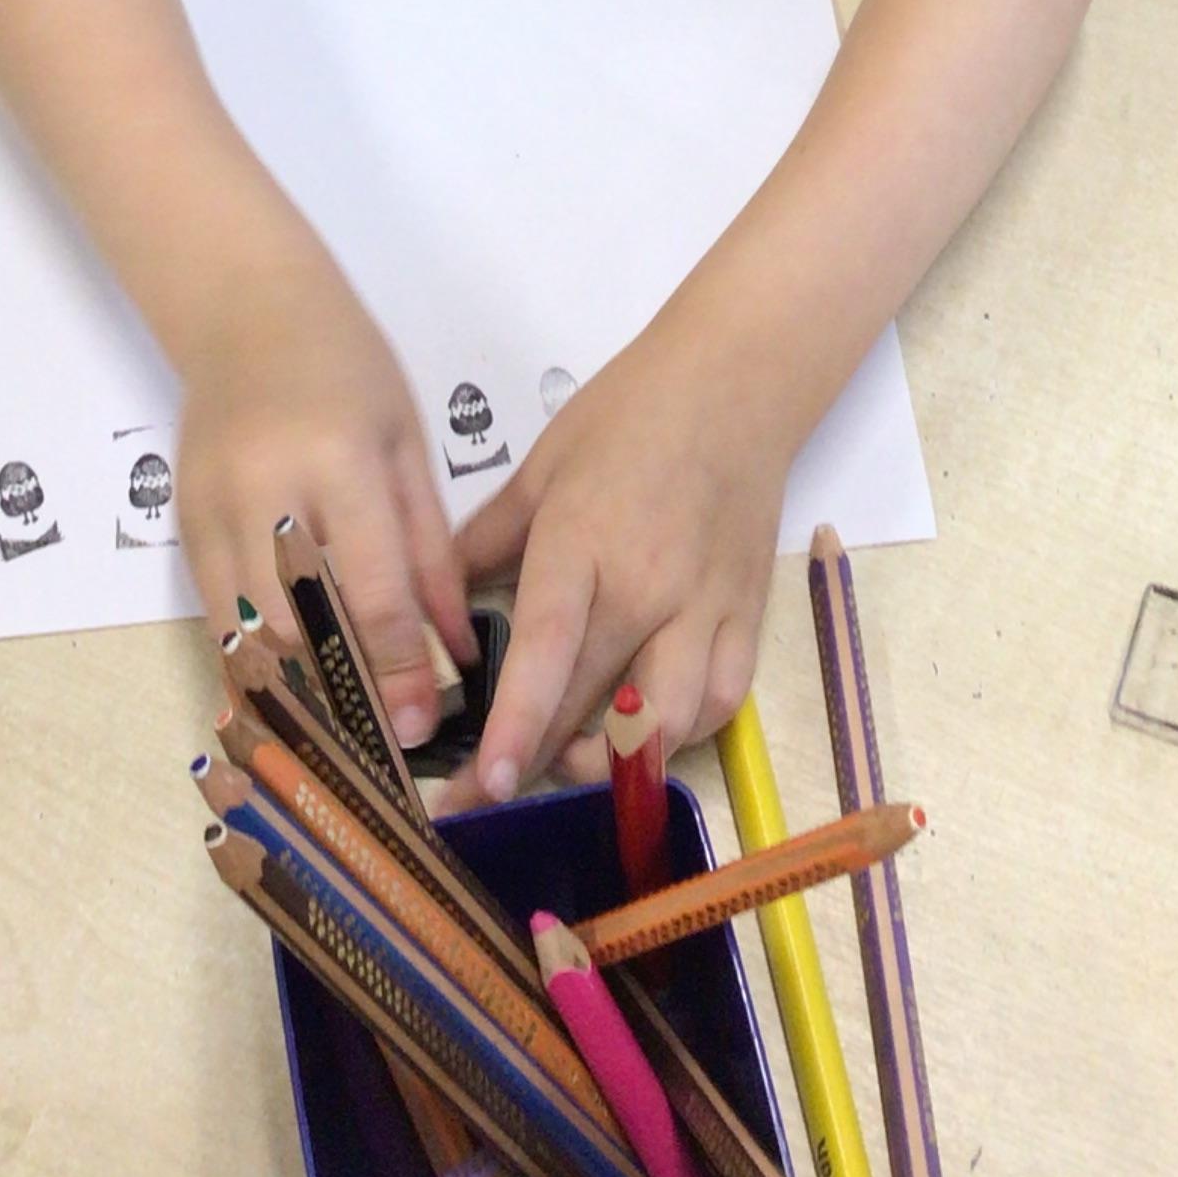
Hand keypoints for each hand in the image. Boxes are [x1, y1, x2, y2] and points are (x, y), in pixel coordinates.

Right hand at [179, 291, 474, 751]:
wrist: (244, 308)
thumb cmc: (346, 365)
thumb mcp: (406, 445)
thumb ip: (431, 549)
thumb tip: (458, 645)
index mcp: (337, 462)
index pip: (369, 588)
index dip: (395, 666)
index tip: (419, 725)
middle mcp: (264, 491)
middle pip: (297, 623)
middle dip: (340, 696)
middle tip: (380, 751)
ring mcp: (211, 509)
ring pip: (242, 630)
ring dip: (287, 691)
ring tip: (333, 743)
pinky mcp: (181, 523)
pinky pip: (213, 612)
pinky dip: (247, 657)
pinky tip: (280, 694)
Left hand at [440, 334, 788, 805]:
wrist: (736, 384)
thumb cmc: (628, 414)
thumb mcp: (541, 466)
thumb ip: (482, 540)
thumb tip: (430, 601)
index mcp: (583, 542)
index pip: (547, 652)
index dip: (517, 726)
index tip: (483, 785)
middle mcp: (649, 587)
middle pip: (594, 703)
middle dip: (538, 762)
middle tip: (487, 792)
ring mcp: (706, 607)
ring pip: (666, 722)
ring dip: (614, 757)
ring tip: (567, 758)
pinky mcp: (748, 616)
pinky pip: (721, 703)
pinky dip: (682, 733)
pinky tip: (643, 728)